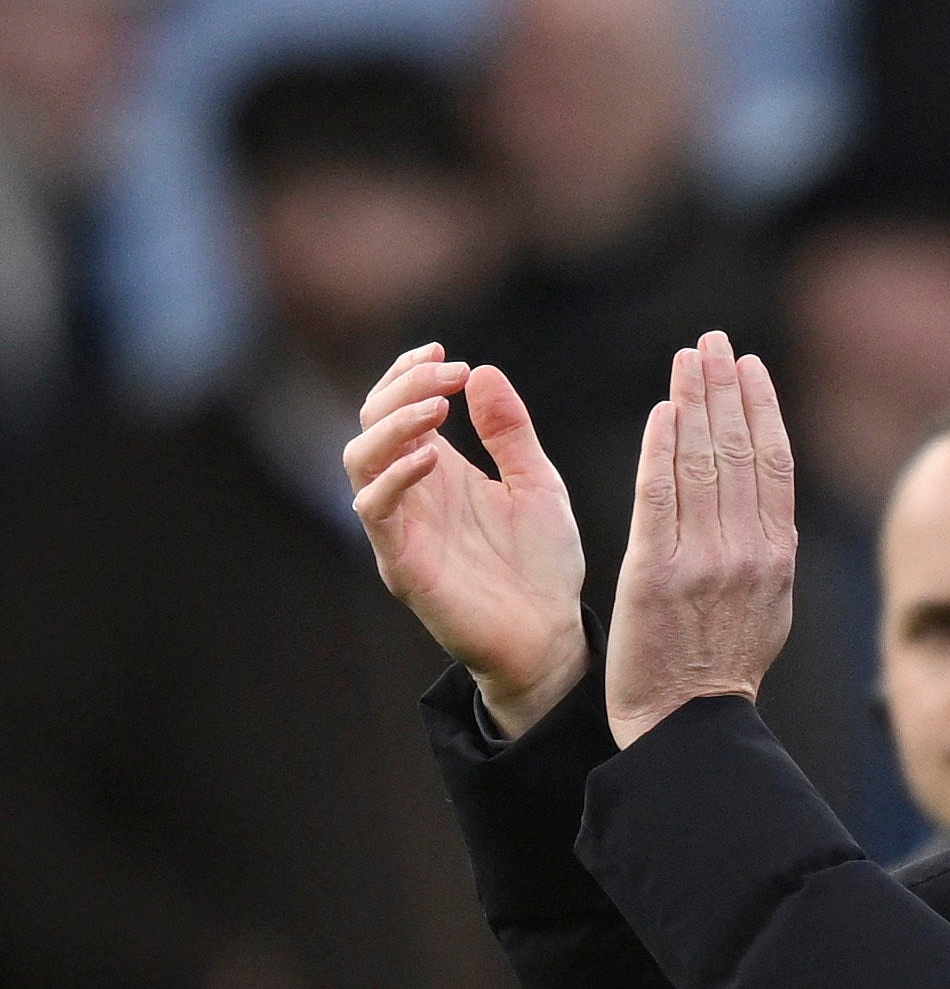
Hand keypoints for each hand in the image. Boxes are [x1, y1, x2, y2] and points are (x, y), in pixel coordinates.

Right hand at [344, 344, 587, 737]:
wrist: (551, 635)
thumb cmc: (543, 564)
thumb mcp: (537, 482)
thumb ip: (510, 432)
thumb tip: (483, 371)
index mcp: (439, 470)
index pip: (398, 406)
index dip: (409, 373)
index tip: (445, 353)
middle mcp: (412, 493)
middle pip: (371, 422)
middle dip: (402, 387)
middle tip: (449, 374)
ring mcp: (402, 527)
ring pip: (360, 460)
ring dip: (392, 424)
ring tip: (436, 407)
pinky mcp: (401, 564)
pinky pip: (375, 512)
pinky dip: (394, 477)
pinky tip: (432, 457)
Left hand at [605, 331, 795, 747]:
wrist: (688, 724)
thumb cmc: (723, 665)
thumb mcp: (769, 605)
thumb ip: (767, 550)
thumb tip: (770, 504)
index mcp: (777, 555)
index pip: (773, 463)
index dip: (762, 408)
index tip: (748, 366)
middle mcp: (747, 550)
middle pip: (738, 450)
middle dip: (725, 388)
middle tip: (713, 341)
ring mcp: (703, 560)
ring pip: (701, 463)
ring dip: (695, 402)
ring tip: (689, 358)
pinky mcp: (656, 573)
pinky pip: (659, 497)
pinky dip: (663, 449)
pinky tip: (664, 411)